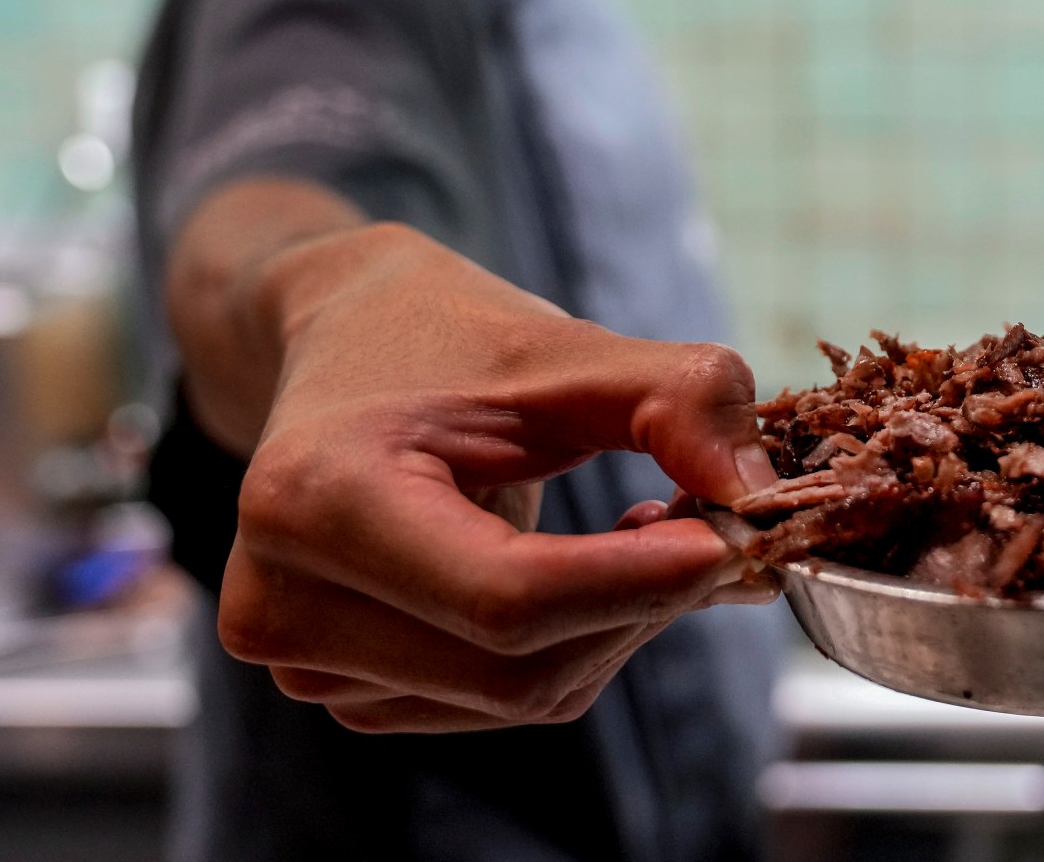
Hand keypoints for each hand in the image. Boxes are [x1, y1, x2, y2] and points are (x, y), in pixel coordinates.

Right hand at [210, 221, 778, 732]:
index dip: (639, 582)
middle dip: (646, 603)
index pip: (507, 598)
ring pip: (523, 696)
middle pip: (522, 664)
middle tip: (713, 527)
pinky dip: (577, 645)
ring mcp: (302, 661)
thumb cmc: (454, 341)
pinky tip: (588, 571)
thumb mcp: (569, 346)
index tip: (734, 539)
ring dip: (617, 625)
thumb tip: (760, 496)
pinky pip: (503, 703)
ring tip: (642, 528)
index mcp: (315, 499)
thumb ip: (678, 402)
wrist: (345, 345)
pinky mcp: (343, 690)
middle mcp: (283, 602)